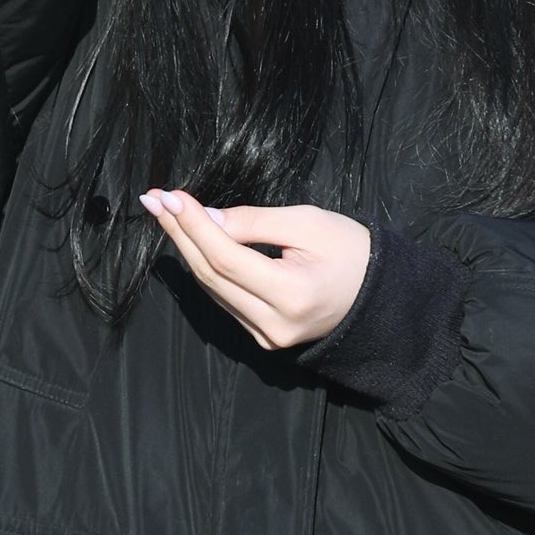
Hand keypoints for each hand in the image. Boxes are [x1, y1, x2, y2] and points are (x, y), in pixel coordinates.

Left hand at [138, 188, 369, 349]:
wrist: (380, 296)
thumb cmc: (352, 252)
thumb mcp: (308, 223)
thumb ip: (253, 222)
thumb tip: (205, 217)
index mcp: (291, 295)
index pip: (225, 257)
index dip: (193, 225)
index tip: (170, 196)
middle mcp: (274, 324)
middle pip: (211, 276)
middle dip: (180, 234)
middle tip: (155, 201)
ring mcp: (267, 336)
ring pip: (213, 290)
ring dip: (187, 250)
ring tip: (167, 215)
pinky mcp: (264, 337)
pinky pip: (225, 299)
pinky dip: (207, 269)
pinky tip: (191, 242)